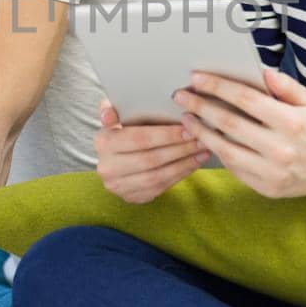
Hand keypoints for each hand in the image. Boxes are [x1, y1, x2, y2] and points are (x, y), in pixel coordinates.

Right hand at [94, 99, 209, 203]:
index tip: (189, 129)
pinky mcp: (132, 197)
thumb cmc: (121, 132)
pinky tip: (194, 163)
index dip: (166, 135)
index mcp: (103, 143)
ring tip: (202, 151)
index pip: (139, 139)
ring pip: (158, 176)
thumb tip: (108, 109)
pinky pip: (161, 187)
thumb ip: (114, 111)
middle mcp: (108, 167)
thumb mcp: (115, 118)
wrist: (114, 161)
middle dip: (180, 149)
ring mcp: (119, 186)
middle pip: (151, 159)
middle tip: (201, 139)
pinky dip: (180, 175)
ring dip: (184, 163)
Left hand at [175, 68, 305, 197]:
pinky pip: (236, 169)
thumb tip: (261, 71)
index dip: (217, 86)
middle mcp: (282, 148)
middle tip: (181, 97)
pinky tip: (208, 141)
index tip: (197, 78)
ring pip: (226, 150)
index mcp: (292, 121)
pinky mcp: (269, 188)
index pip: (245, 99)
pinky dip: (219, 154)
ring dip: (202, 133)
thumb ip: (285, 86)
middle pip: (229, 124)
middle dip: (201, 107)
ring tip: (187, 120)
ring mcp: (274, 172)